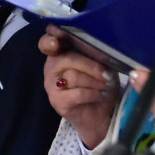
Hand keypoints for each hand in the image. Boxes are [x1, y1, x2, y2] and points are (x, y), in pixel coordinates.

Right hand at [39, 26, 119, 148]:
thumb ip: (97, 54)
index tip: (55, 42)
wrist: (100, 114)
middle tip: (108, 75)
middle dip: (91, 66)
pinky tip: (101, 95)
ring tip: (106, 86)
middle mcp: (51, 67)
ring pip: (73, 76)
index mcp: (60, 54)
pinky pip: (77, 94)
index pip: (46, 43)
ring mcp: (51, 85)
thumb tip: (103, 50)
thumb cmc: (100, 84)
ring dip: (95, 82)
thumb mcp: (102, 65)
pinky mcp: (57, 101)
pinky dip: (94, 94)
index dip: (49, 41)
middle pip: (66, 59)